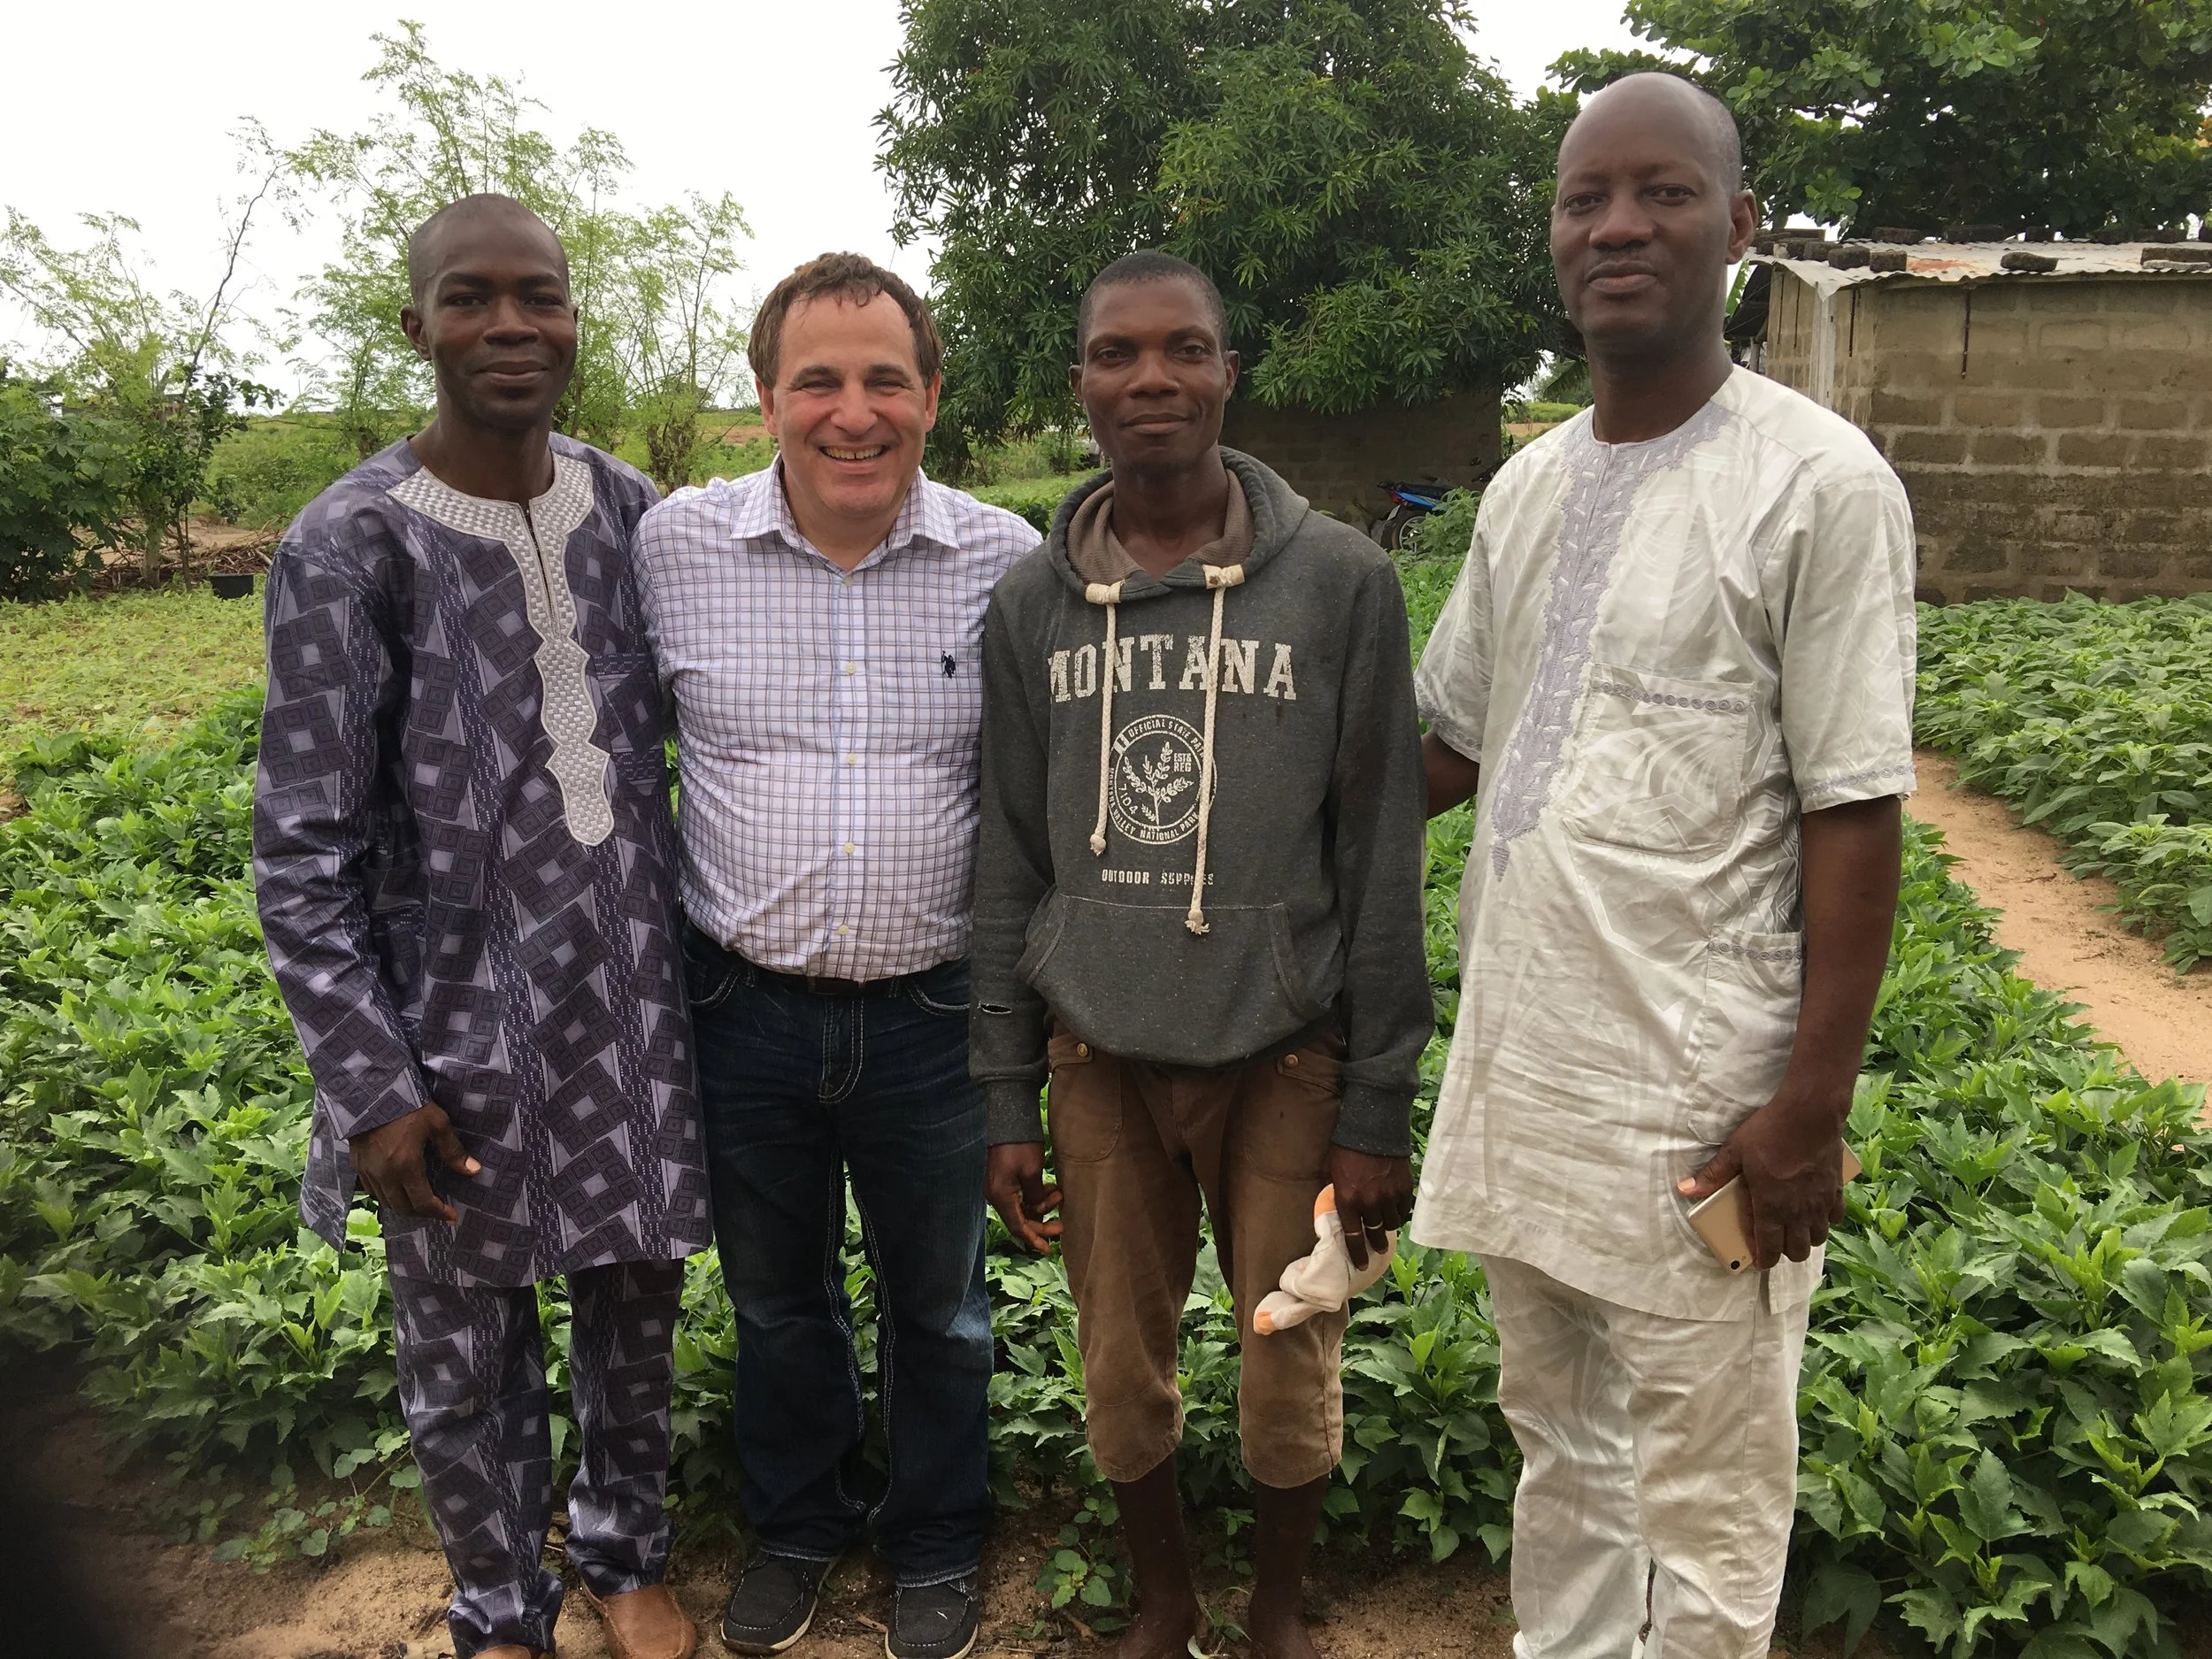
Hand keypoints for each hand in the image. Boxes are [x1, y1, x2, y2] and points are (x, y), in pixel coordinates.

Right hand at [351, 1102, 478, 1224]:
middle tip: (438, 1211)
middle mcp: (384, 1175)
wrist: (370, 1090)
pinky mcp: (357, 1165)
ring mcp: (368, 1172)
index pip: (423, 1202)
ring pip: (386, 1203)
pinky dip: (387, 1197)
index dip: (439, 1213)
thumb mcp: (437, 1123)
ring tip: (420, 1203)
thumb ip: (453, 1151)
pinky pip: (372, 1192)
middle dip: (423, 1214)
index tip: (452, 1217)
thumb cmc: (408, 1105)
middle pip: (403, 1208)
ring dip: (404, 1207)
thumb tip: (473, 1171)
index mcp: (406, 1166)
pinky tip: (398, 1191)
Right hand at [986, 1141, 1062, 1252]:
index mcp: (1000, 1196)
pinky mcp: (1003, 1180)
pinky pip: (1020, 1196)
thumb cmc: (1020, 1145)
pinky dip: (1035, 1195)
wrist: (1009, 1119)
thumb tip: (1037, 1209)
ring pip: (1022, 1207)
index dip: (1033, 1239)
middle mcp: (996, 1195)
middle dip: (1042, 1223)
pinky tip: (1050, 1188)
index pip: (1017, 1226)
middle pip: (1020, 1219)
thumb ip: (1035, 1197)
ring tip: (1059, 1194)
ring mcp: (998, 1187)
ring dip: (1041, 1204)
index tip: (1048, 1249)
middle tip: (1062, 1224)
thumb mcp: (1032, 1173)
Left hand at [1329, 1146, 1412, 1270]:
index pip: (1352, 1237)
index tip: (1360, 1265)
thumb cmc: (1346, 1146)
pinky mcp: (1405, 1188)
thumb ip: (1338, 1192)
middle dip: (1375, 1245)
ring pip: (1392, 1223)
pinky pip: (1404, 1209)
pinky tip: (1396, 1211)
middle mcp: (1370, 1203)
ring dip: (1388, 1226)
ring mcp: (1389, 1196)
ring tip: (1386, 1225)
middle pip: (1375, 1234)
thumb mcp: (1333, 1170)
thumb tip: (1339, 1205)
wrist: (1372, 1126)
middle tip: (1376, 1249)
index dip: (1356, 1254)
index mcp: (1348, 1201)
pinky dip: (1400, 1212)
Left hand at [1677, 1088, 1848, 1270]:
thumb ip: (1713, 1175)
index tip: (1757, 1261)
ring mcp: (1820, 1203)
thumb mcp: (1735, 1152)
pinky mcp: (1836, 1190)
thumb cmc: (1769, 1133)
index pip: (1769, 1249)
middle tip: (1774, 1241)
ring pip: (1818, 1238)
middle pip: (1798, 1251)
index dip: (1763, 1260)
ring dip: (1806, 1238)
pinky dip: (1827, 1220)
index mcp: (1771, 1207)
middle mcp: (1798, 1212)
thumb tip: (1685, 1190)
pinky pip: (1836, 1217)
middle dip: (1784, 1252)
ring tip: (1794, 1228)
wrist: (1809, 1114)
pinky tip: (1817, 1210)